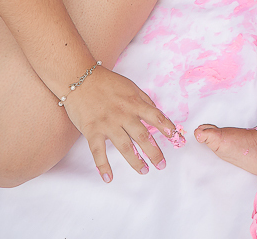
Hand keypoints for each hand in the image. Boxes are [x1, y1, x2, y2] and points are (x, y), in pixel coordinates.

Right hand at [59, 66, 177, 182]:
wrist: (79, 78)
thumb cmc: (107, 82)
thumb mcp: (131, 87)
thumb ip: (144, 101)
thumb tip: (158, 114)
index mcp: (135, 103)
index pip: (156, 117)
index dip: (167, 129)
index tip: (177, 139)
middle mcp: (124, 115)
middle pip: (143, 136)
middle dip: (154, 152)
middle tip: (162, 164)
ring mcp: (108, 124)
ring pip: (124, 147)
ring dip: (135, 161)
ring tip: (144, 171)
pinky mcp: (92, 131)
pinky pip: (98, 152)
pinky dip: (103, 166)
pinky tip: (108, 178)